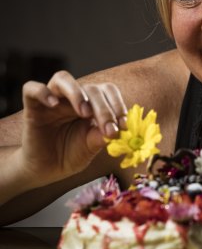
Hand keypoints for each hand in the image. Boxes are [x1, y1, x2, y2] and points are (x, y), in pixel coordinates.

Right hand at [19, 70, 126, 187]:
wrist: (46, 169)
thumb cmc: (71, 154)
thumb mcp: (91, 147)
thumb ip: (101, 137)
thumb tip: (116, 130)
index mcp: (92, 104)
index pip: (108, 91)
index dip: (118, 105)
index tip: (124, 125)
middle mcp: (73, 98)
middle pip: (91, 88)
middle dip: (104, 109)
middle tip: (109, 130)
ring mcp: (52, 100)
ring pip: (62, 78)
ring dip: (77, 93)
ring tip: (85, 113)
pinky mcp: (32, 108)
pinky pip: (31, 89)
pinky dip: (42, 92)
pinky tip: (53, 104)